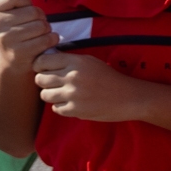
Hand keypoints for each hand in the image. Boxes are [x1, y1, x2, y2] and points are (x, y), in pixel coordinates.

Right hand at [0, 0, 52, 76]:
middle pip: (33, 11)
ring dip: (45, 29)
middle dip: (39, 17)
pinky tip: (44, 42)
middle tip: (32, 25)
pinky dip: (51, 39)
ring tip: (36, 34)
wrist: (13, 60)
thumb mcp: (8, 12)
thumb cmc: (15, 30)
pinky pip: (46, 39)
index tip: (22, 11)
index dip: (26, 3)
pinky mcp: (19, 52)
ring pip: (41, 25)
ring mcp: (5, 39)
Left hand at [30, 50, 148, 122]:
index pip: (42, 61)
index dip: (40, 66)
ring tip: (62, 95)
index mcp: (76, 62)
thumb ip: (69, 60)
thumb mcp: (91, 61)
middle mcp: (72, 77)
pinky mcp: (76, 110)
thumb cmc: (110, 78)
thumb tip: (44, 61)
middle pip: (40, 79)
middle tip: (54, 84)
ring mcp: (73, 95)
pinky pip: (55, 108)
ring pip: (44, 95)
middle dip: (44, 81)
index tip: (45, 70)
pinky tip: (72, 104)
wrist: (130, 98)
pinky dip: (61, 107)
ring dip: (51, 95)